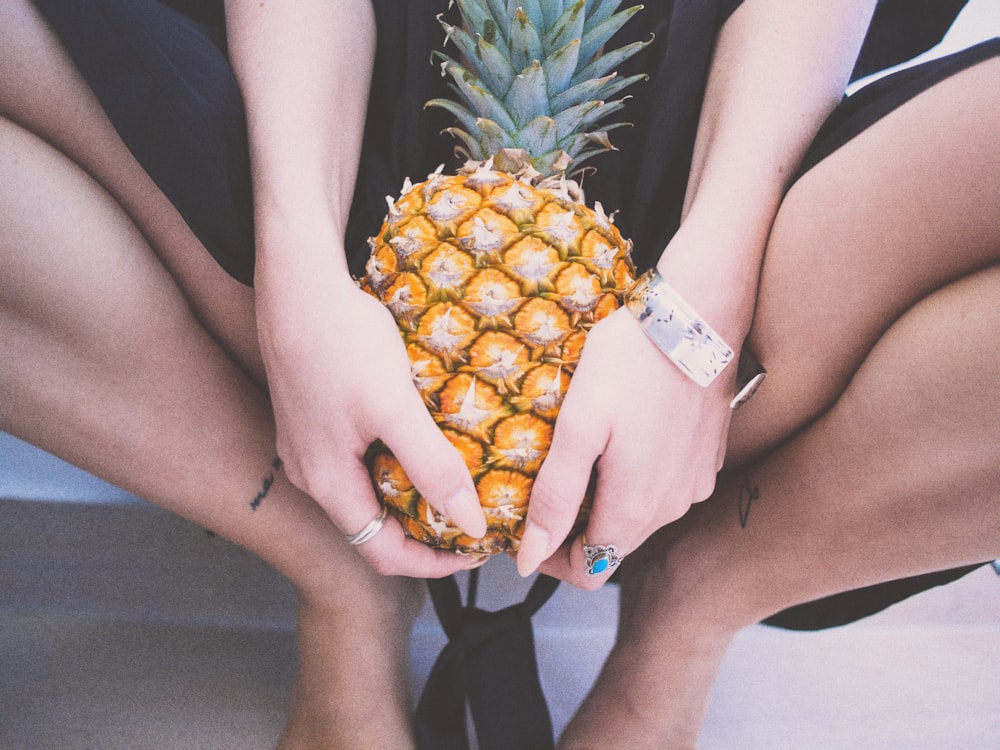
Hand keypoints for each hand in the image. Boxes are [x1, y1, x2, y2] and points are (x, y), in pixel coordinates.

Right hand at [256, 248, 487, 577]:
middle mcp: (310, 472)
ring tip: (458, 477)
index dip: (433, 562)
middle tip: (475, 513)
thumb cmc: (341, 340)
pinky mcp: (315, 416)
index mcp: (326, 482)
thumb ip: (431, 467)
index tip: (477, 550)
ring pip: (367, 488)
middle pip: (374, 524)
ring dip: (412, 491)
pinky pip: (358, 457)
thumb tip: (470, 524)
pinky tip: (423, 436)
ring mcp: (308, 443)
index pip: (383, 553)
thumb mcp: (394, 407)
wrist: (297, 280)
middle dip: (426, 527)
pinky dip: (395, 459)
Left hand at [515, 307, 734, 587]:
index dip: (550, 558)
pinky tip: (620, 438)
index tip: (526, 527)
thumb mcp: (578, 427)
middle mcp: (671, 508)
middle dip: (573, 526)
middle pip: (611, 544)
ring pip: (637, 517)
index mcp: (634, 508)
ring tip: (578, 454)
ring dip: (604, 500)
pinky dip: (635, 478)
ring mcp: (693, 485)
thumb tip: (532, 559)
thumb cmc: (631, 364)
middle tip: (542, 483)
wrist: (696, 318)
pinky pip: (662, 488)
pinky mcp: (706, 460)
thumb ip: (556, 497)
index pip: (587, 571)